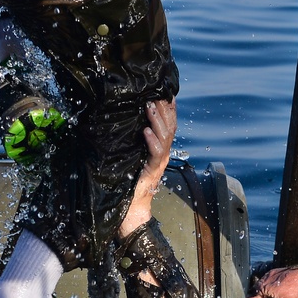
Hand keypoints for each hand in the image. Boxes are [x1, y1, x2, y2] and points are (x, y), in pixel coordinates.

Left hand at [119, 98, 177, 237]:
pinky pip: (156, 153)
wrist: (133, 205)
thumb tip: (127, 120)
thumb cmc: (130, 180)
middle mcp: (164, 152)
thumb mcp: (133, 154)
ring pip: (165, 137)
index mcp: (161, 147)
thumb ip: (136, 140)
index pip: (169, 124)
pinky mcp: (153, 170)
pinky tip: (146, 131)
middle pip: (170, 126)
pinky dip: (152, 141)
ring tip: (149, 106)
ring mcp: (160, 161)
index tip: (164, 92)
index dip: (169, 108)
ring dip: (157, 120)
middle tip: (154, 93)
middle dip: (163, 109)